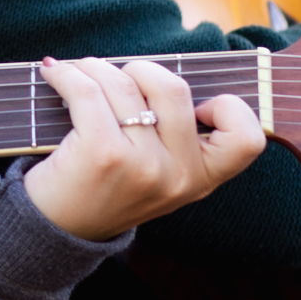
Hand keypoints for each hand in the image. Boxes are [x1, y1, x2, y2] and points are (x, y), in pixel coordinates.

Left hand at [23, 56, 265, 240]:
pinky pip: (88, 91)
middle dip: (140, 70)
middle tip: (116, 79)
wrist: (55, 231)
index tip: (193, 106)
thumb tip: (157, 72)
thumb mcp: (157, 175)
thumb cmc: (104, 187)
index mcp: (201, 179)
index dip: (228, 107)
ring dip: (94, 68)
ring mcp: (144, 166)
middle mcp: (179, 175)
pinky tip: (54, 73)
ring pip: (125, 84)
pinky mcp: (104, 154)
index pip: (246, 138)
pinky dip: (67, 74)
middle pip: (174, 88)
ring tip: (77, 74)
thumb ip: (174, 136)